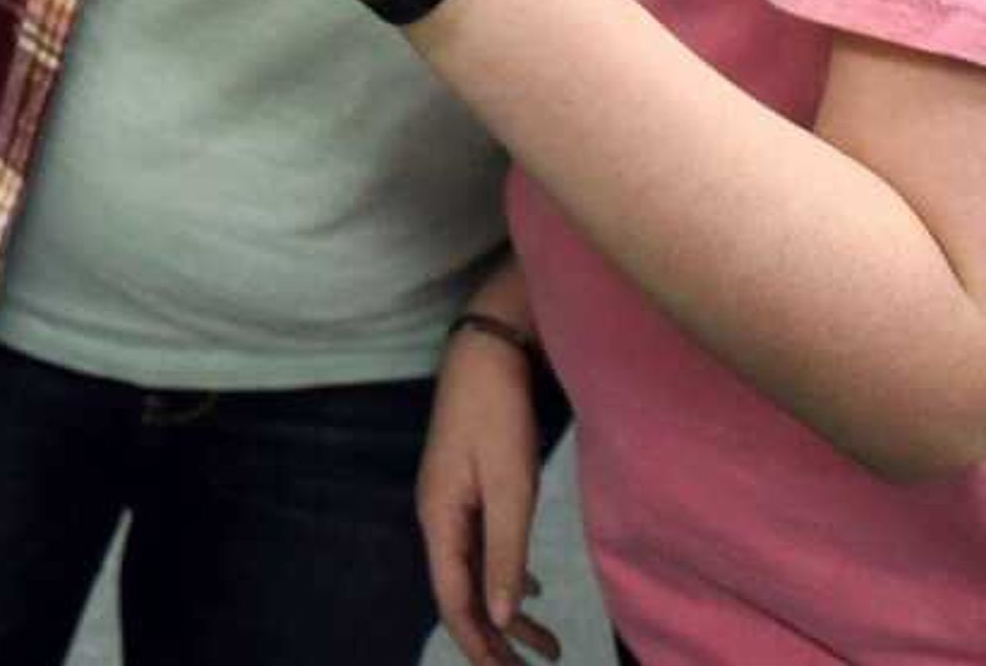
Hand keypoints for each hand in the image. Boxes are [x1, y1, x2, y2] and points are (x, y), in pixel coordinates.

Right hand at [419, 329, 558, 664]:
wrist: (487, 350)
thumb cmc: (498, 415)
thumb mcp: (511, 488)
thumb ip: (507, 554)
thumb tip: (503, 619)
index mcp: (441, 519)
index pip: (454, 600)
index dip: (479, 644)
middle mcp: (438, 516)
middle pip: (461, 593)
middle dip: (496, 637)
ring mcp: (450, 501)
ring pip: (474, 572)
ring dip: (506, 610)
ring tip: (547, 644)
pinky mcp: (467, 486)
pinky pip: (481, 548)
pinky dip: (505, 576)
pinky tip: (530, 590)